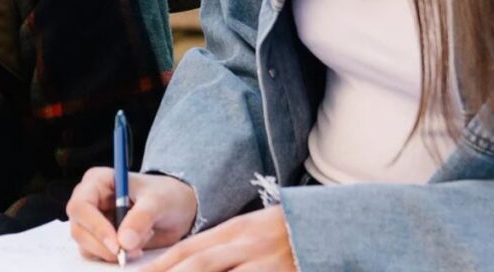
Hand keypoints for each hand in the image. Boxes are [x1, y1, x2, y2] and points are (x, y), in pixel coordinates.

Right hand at [68, 168, 197, 261]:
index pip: (80, 206)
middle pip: (78, 229)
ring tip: (139, 245)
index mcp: (97, 182)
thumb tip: (123, 242)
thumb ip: (141, 218)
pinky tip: (136, 248)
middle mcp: (89, 201)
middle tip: (128, 253)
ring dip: (110, 253)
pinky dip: (114, 258)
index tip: (117, 244)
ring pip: (85, 245)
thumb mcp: (158, 201)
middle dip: (103, 245)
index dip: (95, 227)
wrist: (177, 209)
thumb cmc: (165, 195)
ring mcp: (92, 221)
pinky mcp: (99, 239)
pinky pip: (97, 254)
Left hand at [148, 206, 293, 271]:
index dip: (159, 266)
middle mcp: (246, 245)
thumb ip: (219, 249)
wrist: (334, 228)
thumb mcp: (250, 232)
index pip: (187, 250)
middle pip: (197, 265)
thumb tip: (181, 264)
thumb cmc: (285, 234)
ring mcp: (265, 263)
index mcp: (234, 231)